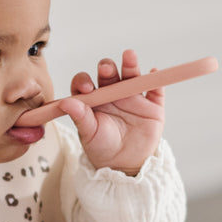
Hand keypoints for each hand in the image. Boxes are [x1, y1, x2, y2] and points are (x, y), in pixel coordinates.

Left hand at [60, 49, 164, 174]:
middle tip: (106, 69)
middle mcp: (112, 92)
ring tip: (129, 56)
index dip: (84, 81)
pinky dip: (156, 81)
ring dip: (130, 65)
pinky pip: (155, 90)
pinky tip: (153, 73)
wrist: (124, 164)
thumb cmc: (102, 147)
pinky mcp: (152, 105)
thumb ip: (79, 117)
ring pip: (132, 76)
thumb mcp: (89, 134)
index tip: (86, 88)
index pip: (85, 82)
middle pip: (109, 73)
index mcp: (93, 98)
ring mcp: (133, 97)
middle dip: (107, 67)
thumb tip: (65, 103)